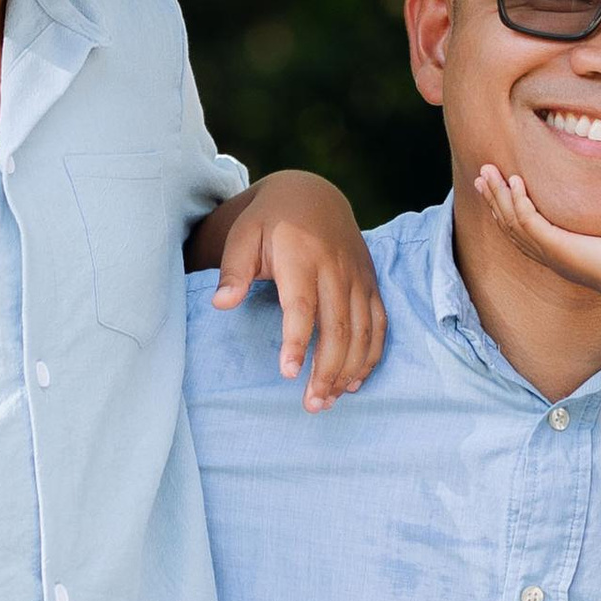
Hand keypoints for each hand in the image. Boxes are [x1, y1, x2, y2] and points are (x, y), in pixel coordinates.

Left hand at [207, 172, 386, 408]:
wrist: (314, 196)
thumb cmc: (270, 221)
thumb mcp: (243, 235)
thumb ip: (233, 270)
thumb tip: (222, 304)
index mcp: (301, 256)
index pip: (302, 305)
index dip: (297, 341)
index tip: (288, 374)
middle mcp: (336, 268)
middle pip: (337, 327)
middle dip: (326, 370)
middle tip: (311, 404)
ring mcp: (358, 278)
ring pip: (362, 332)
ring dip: (348, 370)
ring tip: (328, 401)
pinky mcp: (370, 285)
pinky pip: (379, 325)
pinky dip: (370, 355)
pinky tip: (354, 381)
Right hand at [474, 165, 600, 299]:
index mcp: (562, 252)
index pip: (526, 228)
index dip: (510, 208)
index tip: (502, 186)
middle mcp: (550, 252)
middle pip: (510, 223)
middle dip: (495, 198)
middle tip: (482, 174)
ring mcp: (549, 250)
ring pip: (511, 220)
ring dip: (498, 195)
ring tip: (486, 172)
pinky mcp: (554, 244)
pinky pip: (526, 220)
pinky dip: (518, 201)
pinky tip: (514, 181)